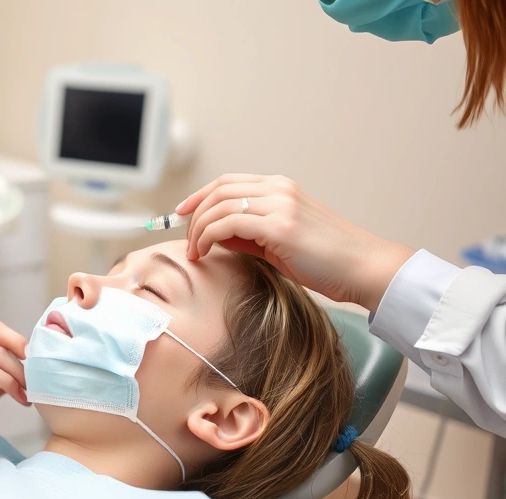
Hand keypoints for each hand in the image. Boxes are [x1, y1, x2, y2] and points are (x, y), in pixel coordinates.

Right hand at [0, 321, 29, 451]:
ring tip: (27, 395)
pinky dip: (8, 384)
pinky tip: (17, 397)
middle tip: (37, 385)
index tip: (37, 363)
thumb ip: (0, 374)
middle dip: (25, 366)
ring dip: (19, 377)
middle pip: (0, 344)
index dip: (20, 341)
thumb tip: (31, 370)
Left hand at [178, 174, 415, 310]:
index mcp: (282, 188)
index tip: (182, 213)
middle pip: (218, 190)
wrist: (364, 268)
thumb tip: (216, 235)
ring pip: (219, 205)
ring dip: (198, 229)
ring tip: (195, 251)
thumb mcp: (279, 242)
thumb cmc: (327, 260)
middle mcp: (279, 190)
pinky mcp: (279, 226)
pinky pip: (228, 223)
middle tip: (186, 239)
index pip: (228, 182)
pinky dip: (208, 237)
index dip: (199, 196)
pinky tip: (206, 252)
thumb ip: (248, 234)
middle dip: (193, 215)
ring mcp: (280, 205)